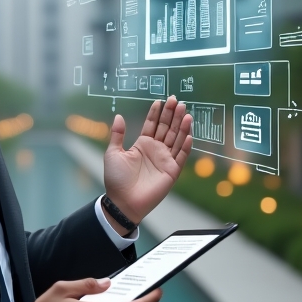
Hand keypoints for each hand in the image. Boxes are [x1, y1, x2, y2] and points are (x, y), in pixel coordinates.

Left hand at [103, 96, 192, 225]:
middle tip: (177, 100)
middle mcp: (156, 150)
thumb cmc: (116, 179)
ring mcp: (165, 160)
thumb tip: (118, 116)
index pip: (152, 124)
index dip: (157, 113)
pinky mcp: (172, 171)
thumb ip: (118, 134)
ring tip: (186, 113)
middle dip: (172, 114)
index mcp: (143, 144)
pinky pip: (181, 156)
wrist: (123, 201)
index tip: (161, 100)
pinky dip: (185, 146)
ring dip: (181, 126)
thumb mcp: (113, 153)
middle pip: (167, 128)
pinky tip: (188, 134)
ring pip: (176, 139)